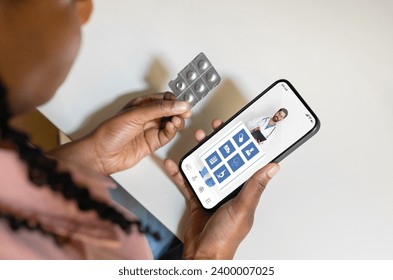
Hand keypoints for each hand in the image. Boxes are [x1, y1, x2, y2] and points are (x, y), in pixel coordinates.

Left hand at [49, 92, 190, 174]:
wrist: (101, 154)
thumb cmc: (109, 133)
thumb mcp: (136, 115)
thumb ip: (159, 109)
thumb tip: (177, 104)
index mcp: (141, 105)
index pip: (163, 99)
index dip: (175, 100)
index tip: (183, 103)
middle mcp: (147, 117)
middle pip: (170, 111)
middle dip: (179, 111)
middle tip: (185, 113)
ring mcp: (150, 130)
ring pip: (170, 123)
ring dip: (176, 121)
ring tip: (177, 121)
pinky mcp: (152, 143)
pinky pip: (167, 136)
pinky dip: (172, 132)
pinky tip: (171, 128)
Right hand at [164, 119, 279, 258]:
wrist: (203, 254)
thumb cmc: (226, 237)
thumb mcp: (242, 208)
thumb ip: (254, 187)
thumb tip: (272, 168)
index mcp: (244, 191)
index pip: (245, 163)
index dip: (243, 146)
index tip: (240, 131)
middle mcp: (229, 190)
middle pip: (223, 161)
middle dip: (218, 144)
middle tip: (214, 130)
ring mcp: (212, 193)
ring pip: (205, 168)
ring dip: (199, 154)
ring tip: (195, 141)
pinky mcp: (197, 198)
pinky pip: (188, 182)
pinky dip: (180, 173)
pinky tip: (174, 165)